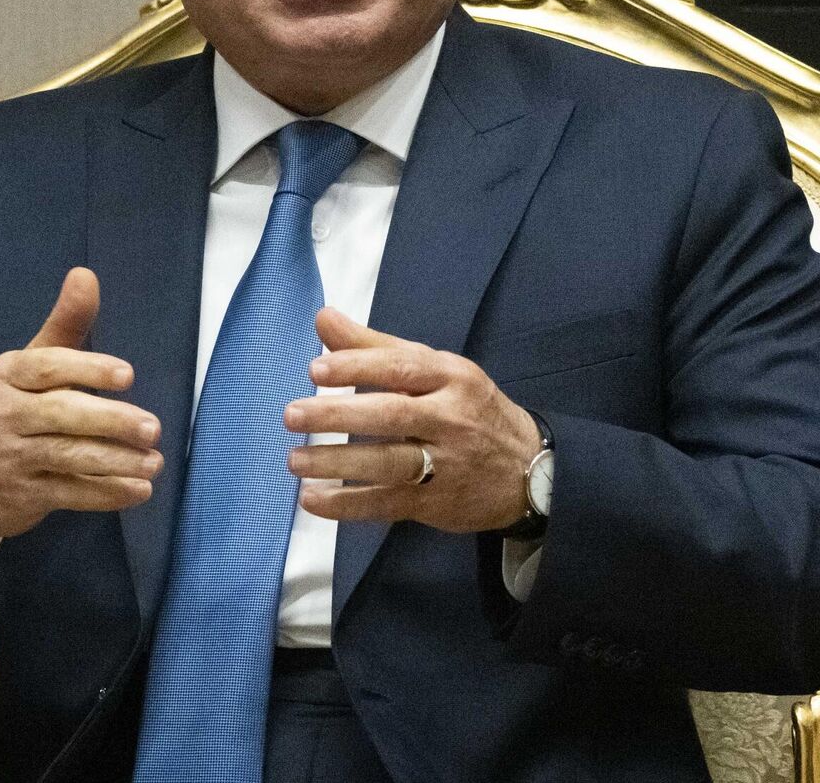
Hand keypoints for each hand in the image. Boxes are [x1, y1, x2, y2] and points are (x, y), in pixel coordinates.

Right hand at [0, 268, 163, 563]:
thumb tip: (85, 274)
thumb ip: (64, 325)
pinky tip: (139, 488)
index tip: (127, 375)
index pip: (47, 368)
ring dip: (116, 462)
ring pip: (68, 458)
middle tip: (152, 427)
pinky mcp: (23, 495)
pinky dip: (107, 493)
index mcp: (6, 374)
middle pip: (60, 415)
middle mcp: (3, 414)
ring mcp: (11, 457)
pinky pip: (70, 493)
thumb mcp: (27, 365)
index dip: (88, 370)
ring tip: (155, 461)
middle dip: (110, 421)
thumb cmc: (8, 409)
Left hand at [288, 308, 542, 532]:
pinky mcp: (438, 503)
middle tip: (292, 414)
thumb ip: (374, 346)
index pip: (400, 368)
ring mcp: (447, 464)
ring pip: (390, 463)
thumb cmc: (466, 407)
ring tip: (295, 460)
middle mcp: (451, 419)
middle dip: (339, 416)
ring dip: (338, 463)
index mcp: (450, 377)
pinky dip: (350, 504)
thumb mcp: (433, 368)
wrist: (530, 469)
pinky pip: (389, 503)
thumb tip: (322, 317)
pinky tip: (313, 500)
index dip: (357, 367)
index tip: (315, 370)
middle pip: (392, 416)